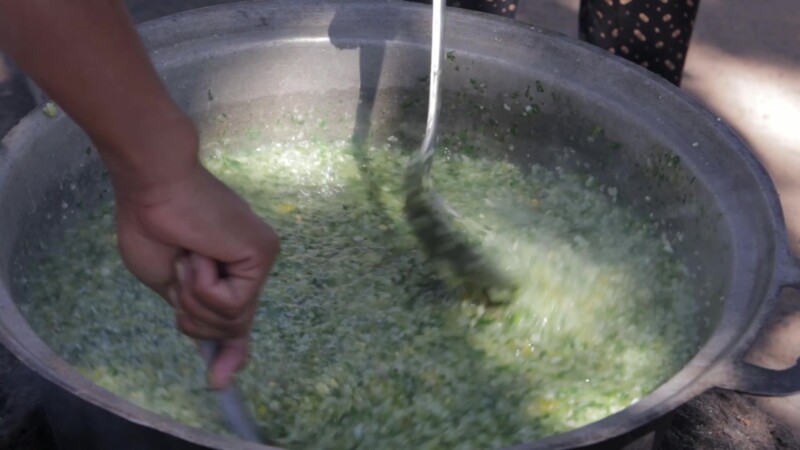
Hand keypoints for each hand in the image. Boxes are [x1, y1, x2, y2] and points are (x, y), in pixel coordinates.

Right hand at [114, 157, 279, 389]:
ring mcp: (261, 258)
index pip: (239, 317)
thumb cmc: (151, 227)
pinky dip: (204, 286)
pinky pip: (232, 304)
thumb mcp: (173, 287)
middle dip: (193, 314)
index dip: (231, 351)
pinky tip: (200, 254)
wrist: (151, 186)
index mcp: (230, 269)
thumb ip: (198, 316)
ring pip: (231, 321)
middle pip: (231, 327)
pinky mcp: (263, 253)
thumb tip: (217, 362)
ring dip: (195, 298)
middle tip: (181, 270)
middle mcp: (252, 264)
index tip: (220, 381)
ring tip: (188, 257)